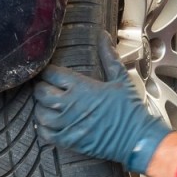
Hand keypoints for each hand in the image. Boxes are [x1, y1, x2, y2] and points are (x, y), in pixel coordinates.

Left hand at [33, 35, 171, 173]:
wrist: (136, 138)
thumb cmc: (129, 108)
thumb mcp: (120, 79)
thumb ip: (108, 56)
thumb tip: (103, 35)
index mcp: (81, 86)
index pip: (51, 73)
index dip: (47, 71)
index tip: (49, 72)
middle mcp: (69, 104)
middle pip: (41, 92)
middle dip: (41, 87)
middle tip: (45, 87)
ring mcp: (67, 124)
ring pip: (40, 113)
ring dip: (41, 107)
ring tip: (47, 105)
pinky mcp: (68, 141)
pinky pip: (45, 133)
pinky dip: (43, 127)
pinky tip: (48, 123)